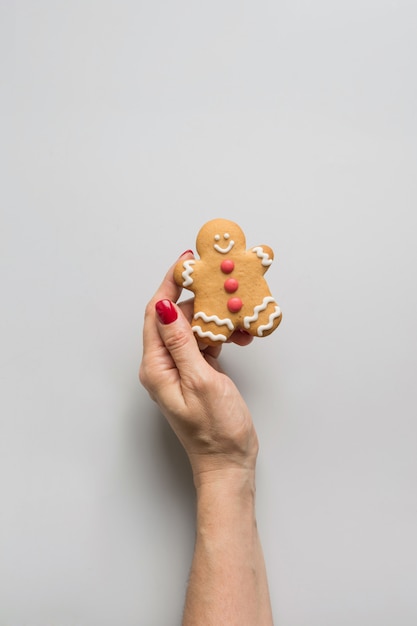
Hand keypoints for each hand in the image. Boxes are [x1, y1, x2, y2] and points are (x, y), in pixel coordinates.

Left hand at [139, 252, 258, 485]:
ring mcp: (180, 368)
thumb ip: (182, 343)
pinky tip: (239, 336)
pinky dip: (221, 335)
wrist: (228, 462)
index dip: (170, 284)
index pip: (157, 313)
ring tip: (240, 319)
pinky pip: (204, 343)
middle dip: (200, 300)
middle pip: (176, 317)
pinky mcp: (196, 372)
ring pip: (193, 329)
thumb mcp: (201, 381)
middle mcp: (163, 365)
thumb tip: (166, 308)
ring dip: (215, 319)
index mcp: (157, 366)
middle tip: (224, 286)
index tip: (187, 262)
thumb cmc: (215, 430)